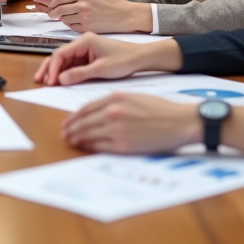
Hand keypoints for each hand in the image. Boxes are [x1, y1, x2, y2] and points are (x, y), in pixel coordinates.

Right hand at [34, 33, 155, 85]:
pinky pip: (74, 65)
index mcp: (85, 40)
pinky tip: (61, 81)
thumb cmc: (125, 59)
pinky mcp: (89, 57)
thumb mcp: (102, 69)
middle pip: (60, 56)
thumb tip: (61, 80)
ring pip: (65, 61)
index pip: (61, 53)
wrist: (141, 58)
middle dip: (50, 68)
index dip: (53, 68)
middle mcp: (82, 43)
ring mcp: (85, 50)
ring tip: (47, 82)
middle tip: (40, 80)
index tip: (50, 81)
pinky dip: (66, 73)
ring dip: (57, 71)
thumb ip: (80, 74)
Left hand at [46, 0, 150, 32]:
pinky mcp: (88, 28)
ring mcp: (85, 17)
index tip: (50, 4)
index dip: (52, 2)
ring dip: (61, 18)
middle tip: (51, 13)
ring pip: (65, 19)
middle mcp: (84, 5)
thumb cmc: (111, 1)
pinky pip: (72, 26)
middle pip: (60, 9)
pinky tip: (71, 22)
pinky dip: (69, 24)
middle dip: (53, 12)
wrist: (125, 15)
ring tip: (61, 17)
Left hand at [63, 93, 199, 153]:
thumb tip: (98, 111)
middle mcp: (113, 112)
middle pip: (84, 121)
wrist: (180, 121)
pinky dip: (90, 146)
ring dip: (78, 137)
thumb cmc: (161, 109)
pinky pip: (101, 146)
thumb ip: (115, 101)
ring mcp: (117, 129)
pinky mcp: (124, 145)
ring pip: (89, 134)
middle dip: (71, 127)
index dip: (75, 115)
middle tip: (64, 132)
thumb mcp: (134, 96)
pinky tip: (86, 146)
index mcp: (115, 98)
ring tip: (71, 140)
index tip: (68, 120)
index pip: (87, 107)